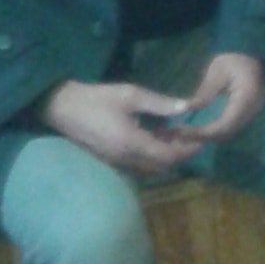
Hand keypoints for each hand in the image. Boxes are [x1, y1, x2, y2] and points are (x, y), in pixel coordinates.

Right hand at [39, 80, 208, 177]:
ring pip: (149, 168)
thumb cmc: (97, 98)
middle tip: (188, 135)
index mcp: (132, 143)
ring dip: (164, 156)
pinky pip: (137, 165)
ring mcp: (116, 163)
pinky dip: (150, 156)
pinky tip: (154, 136)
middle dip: (178, 154)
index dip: (187, 150)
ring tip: (173, 133)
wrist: (62, 108)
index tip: (201, 140)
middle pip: (161, 167)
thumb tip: (187, 107)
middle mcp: (125, 159)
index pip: (168, 156)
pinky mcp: (110, 161)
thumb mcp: (131, 95)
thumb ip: (160, 104)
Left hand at [178, 52, 264, 143]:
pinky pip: (230, 127)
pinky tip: (200, 129)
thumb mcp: (216, 72)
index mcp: (246, 98)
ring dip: (208, 136)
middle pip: (227, 133)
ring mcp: (252, 112)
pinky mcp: (247, 112)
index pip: (224, 125)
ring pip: (229, 133)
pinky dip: (215, 131)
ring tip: (187, 134)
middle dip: (203, 137)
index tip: (183, 132)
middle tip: (180, 135)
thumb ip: (205, 92)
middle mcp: (252, 110)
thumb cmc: (233, 57)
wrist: (250, 52)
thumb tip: (188, 110)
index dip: (203, 132)